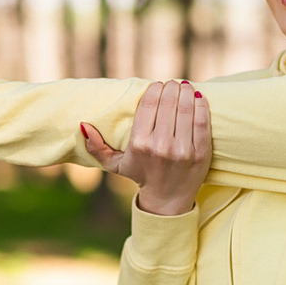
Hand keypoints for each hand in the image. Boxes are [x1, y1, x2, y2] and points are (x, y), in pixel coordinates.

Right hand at [81, 80, 210, 215]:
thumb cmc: (140, 175)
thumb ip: (97, 146)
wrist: (167, 200)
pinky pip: (202, 120)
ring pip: (185, 108)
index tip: (158, 85)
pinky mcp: (200, 152)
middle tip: (172, 84)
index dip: (155, 89)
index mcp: (139, 144)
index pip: (149, 103)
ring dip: (185, 92)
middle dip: (170, 87)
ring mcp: (182, 149)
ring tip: (183, 87)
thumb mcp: (115, 164)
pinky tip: (196, 96)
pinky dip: (200, 104)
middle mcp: (160, 146)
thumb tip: (83, 125)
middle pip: (168, 102)